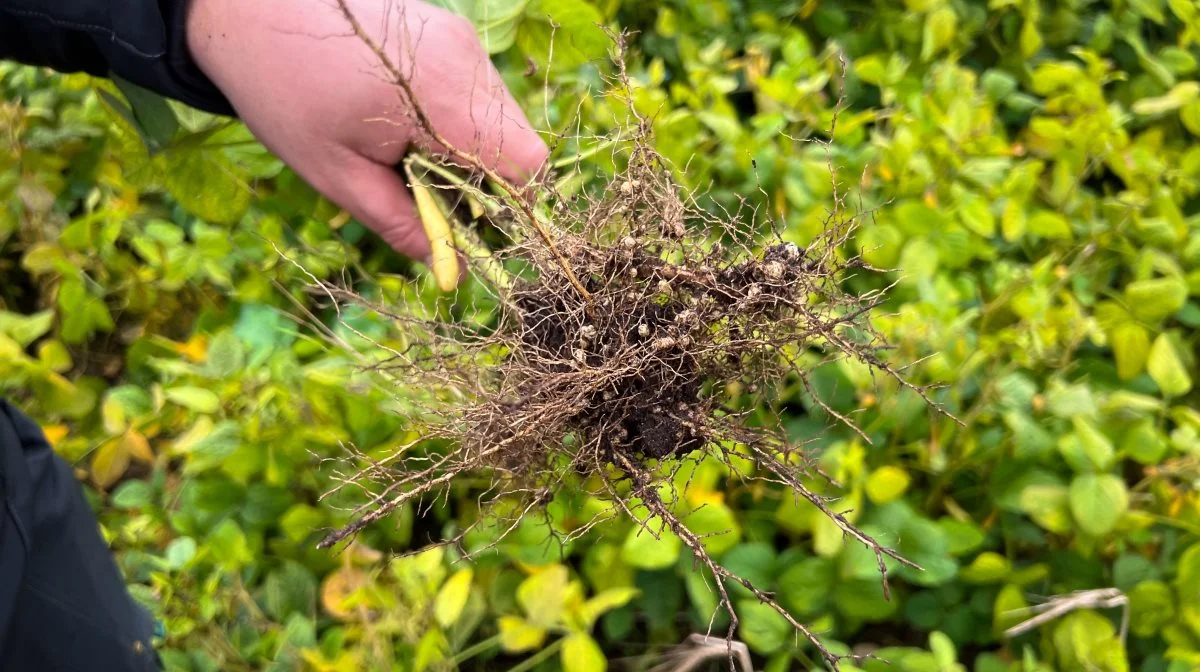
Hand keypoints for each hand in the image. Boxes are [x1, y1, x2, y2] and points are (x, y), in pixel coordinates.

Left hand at [185, 0, 548, 261]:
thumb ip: (401, 223)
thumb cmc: (284, 91)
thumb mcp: (337, 175)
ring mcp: (460, 42)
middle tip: (431, 200)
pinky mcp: (449, 35)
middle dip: (488, 183)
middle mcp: (465, 59)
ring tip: (410, 158)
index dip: (511, 207)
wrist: (248, 9)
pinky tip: (408, 127)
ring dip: (471, 153)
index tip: (472, 229)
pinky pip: (478, 94)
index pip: (525, 162)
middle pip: (518, 142)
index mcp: (443, 95)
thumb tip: (450, 268)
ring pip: (501, 119)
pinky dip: (458, 124)